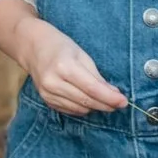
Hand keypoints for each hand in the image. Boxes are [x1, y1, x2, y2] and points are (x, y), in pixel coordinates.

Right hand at [0, 9, 127, 116]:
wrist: (33, 47)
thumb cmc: (60, 47)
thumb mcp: (82, 55)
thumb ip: (97, 77)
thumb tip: (114, 94)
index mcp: (64, 67)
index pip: (92, 89)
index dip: (110, 98)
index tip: (124, 102)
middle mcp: (54, 82)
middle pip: (87, 101)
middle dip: (106, 104)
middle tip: (119, 103)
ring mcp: (48, 93)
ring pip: (80, 109)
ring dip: (95, 106)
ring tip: (103, 98)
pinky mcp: (46, 100)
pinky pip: (70, 110)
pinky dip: (82, 107)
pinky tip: (87, 99)